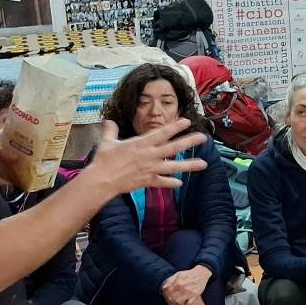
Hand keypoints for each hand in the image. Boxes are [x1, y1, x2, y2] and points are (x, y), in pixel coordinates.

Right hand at [88, 118, 207, 194]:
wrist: (101, 180)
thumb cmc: (103, 160)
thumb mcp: (107, 142)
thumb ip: (111, 131)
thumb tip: (108, 121)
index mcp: (141, 143)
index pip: (162, 132)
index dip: (176, 126)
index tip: (187, 121)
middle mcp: (150, 155)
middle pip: (174, 147)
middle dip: (190, 142)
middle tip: (204, 138)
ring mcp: (150, 169)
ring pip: (174, 166)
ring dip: (189, 165)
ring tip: (204, 164)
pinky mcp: (148, 181)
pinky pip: (163, 182)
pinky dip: (171, 182)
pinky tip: (180, 183)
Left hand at [161, 265, 212, 304]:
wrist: (201, 274)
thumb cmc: (188, 274)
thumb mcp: (178, 274)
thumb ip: (170, 280)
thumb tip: (164, 288)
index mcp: (178, 282)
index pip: (167, 291)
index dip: (164, 295)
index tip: (165, 297)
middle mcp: (183, 287)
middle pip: (171, 298)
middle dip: (168, 301)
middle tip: (168, 302)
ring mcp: (189, 292)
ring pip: (178, 302)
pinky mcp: (195, 296)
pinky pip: (187, 304)